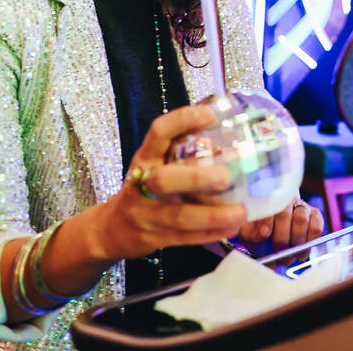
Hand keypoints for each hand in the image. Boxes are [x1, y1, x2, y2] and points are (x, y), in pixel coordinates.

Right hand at [92, 104, 248, 261]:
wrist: (111, 229)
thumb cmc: (143, 189)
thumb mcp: (154, 164)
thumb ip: (180, 151)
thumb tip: (223, 139)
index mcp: (145, 157)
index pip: (158, 133)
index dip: (182, 120)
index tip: (210, 115)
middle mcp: (142, 183)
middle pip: (164, 180)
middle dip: (196, 179)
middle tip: (227, 177)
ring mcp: (146, 214)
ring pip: (179, 216)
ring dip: (212, 215)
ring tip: (241, 212)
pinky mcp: (154, 238)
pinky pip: (185, 237)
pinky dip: (210, 233)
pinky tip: (231, 228)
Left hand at [237, 197, 324, 255]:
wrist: (269, 237)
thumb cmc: (257, 232)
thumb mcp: (248, 231)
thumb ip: (249, 231)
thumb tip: (262, 233)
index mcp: (267, 198)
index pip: (268, 205)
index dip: (267, 220)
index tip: (264, 234)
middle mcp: (286, 199)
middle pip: (285, 214)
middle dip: (281, 237)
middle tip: (278, 251)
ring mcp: (301, 206)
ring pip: (301, 219)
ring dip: (294, 240)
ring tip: (290, 254)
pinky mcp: (314, 215)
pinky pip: (316, 225)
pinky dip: (310, 239)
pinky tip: (302, 251)